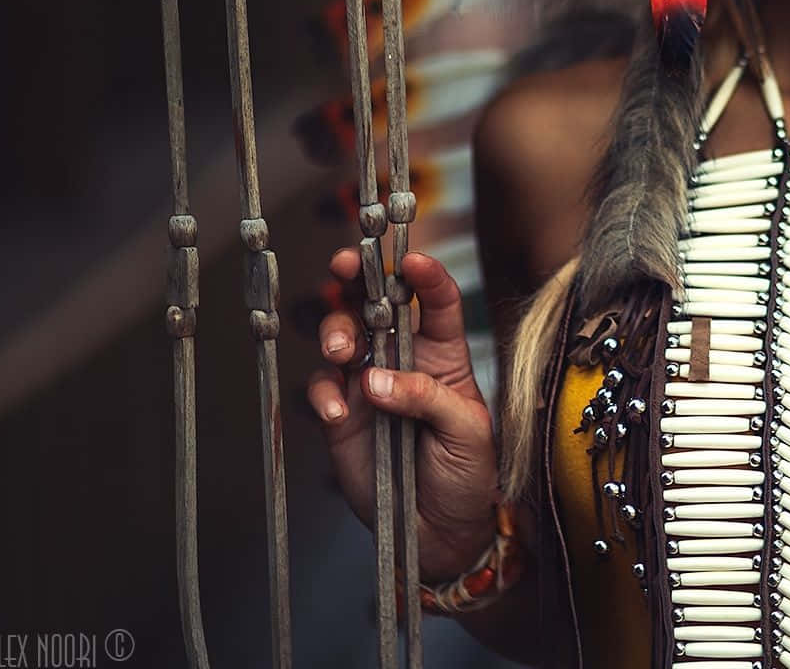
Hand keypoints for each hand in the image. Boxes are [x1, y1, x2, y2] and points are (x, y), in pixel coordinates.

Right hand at [306, 248, 499, 581]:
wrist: (439, 529)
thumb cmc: (467, 473)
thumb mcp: (467, 432)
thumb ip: (427, 399)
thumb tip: (377, 381)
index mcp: (444, 352)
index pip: (435, 301)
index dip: (424, 275)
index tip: (411, 260)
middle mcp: (402, 358)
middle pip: (374, 303)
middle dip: (357, 277)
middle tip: (344, 269)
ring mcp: (367, 384)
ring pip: (341, 337)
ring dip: (335, 332)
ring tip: (342, 351)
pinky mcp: (340, 415)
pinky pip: (322, 391)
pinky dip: (323, 394)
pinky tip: (338, 413)